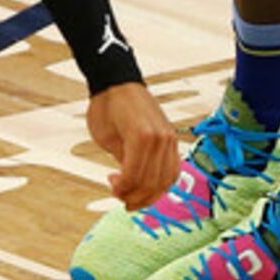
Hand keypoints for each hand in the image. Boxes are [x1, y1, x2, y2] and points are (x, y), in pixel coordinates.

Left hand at [87, 82, 180, 210]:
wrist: (118, 82)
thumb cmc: (107, 105)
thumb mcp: (106, 138)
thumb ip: (121, 162)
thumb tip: (128, 183)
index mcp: (141, 136)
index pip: (135, 177)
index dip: (122, 189)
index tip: (112, 187)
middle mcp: (160, 137)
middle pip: (152, 182)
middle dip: (135, 195)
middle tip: (121, 196)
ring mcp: (169, 137)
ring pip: (166, 179)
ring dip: (150, 193)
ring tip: (135, 195)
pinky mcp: (171, 137)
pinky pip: (173, 168)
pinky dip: (163, 182)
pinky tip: (150, 185)